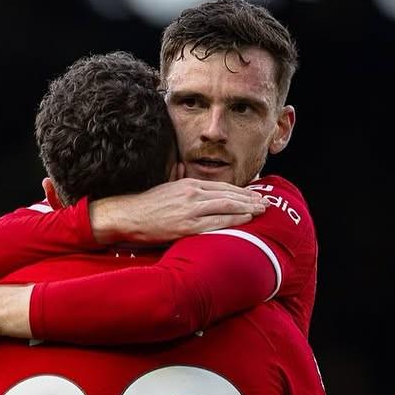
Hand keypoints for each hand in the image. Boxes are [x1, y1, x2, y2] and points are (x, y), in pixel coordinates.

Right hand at [88, 178, 267, 244]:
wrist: (128, 216)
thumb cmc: (146, 205)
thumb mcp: (167, 186)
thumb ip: (179, 180)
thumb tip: (182, 168)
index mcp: (189, 184)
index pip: (222, 187)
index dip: (241, 191)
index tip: (254, 195)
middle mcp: (192, 193)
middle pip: (229, 195)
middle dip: (250, 199)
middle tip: (266, 202)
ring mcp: (190, 209)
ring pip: (227, 206)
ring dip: (247, 208)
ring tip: (261, 210)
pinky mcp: (187, 225)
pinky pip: (216, 222)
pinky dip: (234, 219)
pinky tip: (245, 219)